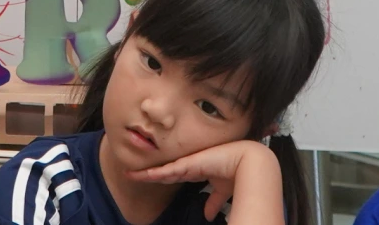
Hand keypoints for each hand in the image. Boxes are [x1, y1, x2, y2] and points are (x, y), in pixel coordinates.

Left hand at [128, 140, 280, 223]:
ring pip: (161, 170)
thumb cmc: (237, 173)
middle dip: (148, 174)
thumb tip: (208, 216)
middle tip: (132, 174)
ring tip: (130, 174)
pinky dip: (153, 173)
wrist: (248, 162)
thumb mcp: (222, 191)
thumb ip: (213, 202)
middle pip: (163, 171)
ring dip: (145, 173)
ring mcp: (187, 163)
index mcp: (196, 169)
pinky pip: (166, 170)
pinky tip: (141, 175)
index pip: (174, 174)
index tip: (149, 178)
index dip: (161, 176)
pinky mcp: (188, 164)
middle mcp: (189, 165)